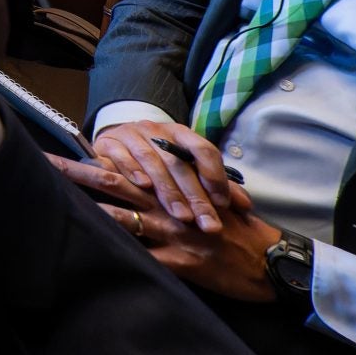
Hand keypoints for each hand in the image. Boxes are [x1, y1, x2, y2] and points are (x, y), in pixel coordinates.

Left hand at [49, 153, 276, 301]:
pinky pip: (144, 256)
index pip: (128, 164)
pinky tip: (95, 251)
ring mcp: (173, 233)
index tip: (61, 149)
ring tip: (55, 203)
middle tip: (44, 162)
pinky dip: (120, 253)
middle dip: (77, 172)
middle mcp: (169, 206)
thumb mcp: (209, 199)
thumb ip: (178, 187)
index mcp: (175, 187)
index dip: (94, 156)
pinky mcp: (181, 262)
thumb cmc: (238, 228)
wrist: (271, 260)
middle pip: (115, 182)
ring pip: (124, 218)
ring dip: (89, 210)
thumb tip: (146, 178)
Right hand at [90, 119, 251, 232]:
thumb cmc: (159, 159)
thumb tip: (246, 206)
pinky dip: (132, 170)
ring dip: (168, 190)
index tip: (223, 204)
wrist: (119, 141)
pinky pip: (121, 155)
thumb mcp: (187, 166)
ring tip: (181, 215)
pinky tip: (143, 186)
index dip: (215, 175)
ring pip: (152, 161)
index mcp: (181, 133)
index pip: (203, 149)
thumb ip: (215, 185)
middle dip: (195, 195)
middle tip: (207, 223)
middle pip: (179, 162)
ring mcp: (132, 135)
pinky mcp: (109, 142)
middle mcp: (157, 131)